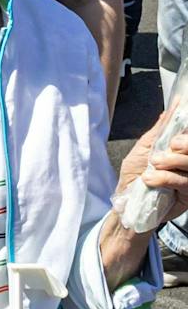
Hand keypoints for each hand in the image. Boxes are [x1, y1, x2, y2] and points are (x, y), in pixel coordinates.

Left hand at [116, 114, 187, 230]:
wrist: (127, 200)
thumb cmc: (135, 173)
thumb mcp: (145, 147)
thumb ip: (160, 130)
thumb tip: (173, 108)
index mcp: (181, 152)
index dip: (187, 134)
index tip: (179, 130)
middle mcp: (187, 165)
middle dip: (186, 145)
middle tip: (173, 145)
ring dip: (173, 162)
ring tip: (155, 163)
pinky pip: (184, 183)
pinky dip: (165, 178)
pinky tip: (150, 179)